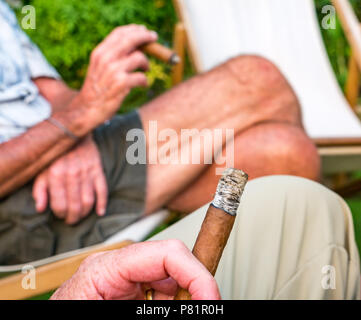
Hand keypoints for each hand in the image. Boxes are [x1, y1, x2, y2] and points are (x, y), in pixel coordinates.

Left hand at [32, 135, 107, 224]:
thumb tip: (40, 208)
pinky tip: (100, 212)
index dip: (59, 214)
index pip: (59, 204)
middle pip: (75, 206)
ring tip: (81, 215)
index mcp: (56, 174)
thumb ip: (39, 189)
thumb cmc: (55, 155)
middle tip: (71, 220)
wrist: (73, 133)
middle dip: (73, 218)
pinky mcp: (98, 170)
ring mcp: (87, 172)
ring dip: (85, 213)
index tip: (60, 215)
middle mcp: (72, 174)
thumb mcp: (41, 170)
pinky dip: (103, 203)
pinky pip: (103, 190)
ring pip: (89, 201)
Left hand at [50, 240, 219, 299]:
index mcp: (106, 268)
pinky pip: (163, 294)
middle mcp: (118, 270)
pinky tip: (178, 307)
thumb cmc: (68, 315)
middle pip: (173, 264)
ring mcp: (124, 283)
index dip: (196, 273)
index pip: (166, 253)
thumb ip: (155, 303)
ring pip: (172, 281)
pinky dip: (176, 302)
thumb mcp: (108, 312)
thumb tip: (194, 302)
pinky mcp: (130, 295)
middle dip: (195, 287)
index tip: (211, 299)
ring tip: (194, 305)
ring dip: (187, 296)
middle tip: (205, 306)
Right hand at [75, 24, 156, 127]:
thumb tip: (134, 46)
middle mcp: (106, 59)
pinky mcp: (121, 84)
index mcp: (100, 52)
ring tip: (146, 69)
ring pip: (139, 57)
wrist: (87, 109)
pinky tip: (143, 85)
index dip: (134, 29)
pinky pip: (141, 77)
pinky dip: (145, 81)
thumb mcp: (99, 68)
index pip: (119, 33)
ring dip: (146, 63)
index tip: (144, 30)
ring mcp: (114, 71)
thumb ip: (112, 56)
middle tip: (154, 38)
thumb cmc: (97, 89)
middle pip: (131, 40)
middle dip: (146, 37)